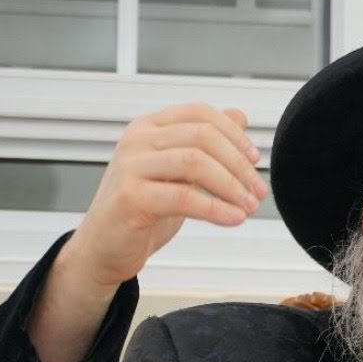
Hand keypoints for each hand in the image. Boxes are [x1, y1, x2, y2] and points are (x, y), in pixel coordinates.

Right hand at [64, 102, 267, 289]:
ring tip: (249, 206)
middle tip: (258, 190)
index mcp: (149, 128)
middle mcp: (137, 140)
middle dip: (239, 164)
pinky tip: (233, 218)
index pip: (200, 113)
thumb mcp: (178, 171)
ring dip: (231, 186)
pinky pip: (183, 197)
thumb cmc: (141, 209)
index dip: (234, 134)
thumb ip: (205, 144)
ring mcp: (131, 167)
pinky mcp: (130, 197)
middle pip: (203, 136)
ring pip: (195, 162)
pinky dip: (216, 208)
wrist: (104, 248)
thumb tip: (240, 116)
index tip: (255, 159)